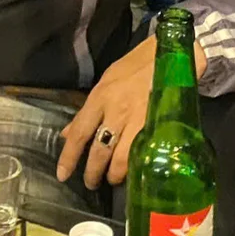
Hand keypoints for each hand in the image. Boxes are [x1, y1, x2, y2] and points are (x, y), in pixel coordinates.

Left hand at [56, 37, 205, 188]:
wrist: (172, 52)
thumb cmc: (139, 63)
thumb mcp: (109, 80)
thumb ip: (89, 108)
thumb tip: (69, 132)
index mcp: (101, 96)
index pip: (79, 132)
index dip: (69, 156)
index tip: (62, 175)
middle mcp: (116, 110)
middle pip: (99, 151)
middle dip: (93, 173)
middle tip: (92, 182)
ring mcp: (138, 119)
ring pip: (120, 160)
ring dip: (115, 174)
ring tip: (114, 178)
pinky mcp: (157, 126)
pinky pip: (142, 155)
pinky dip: (136, 167)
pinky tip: (135, 171)